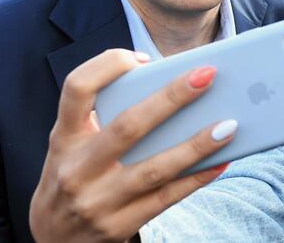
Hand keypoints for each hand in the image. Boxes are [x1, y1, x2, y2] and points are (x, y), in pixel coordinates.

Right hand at [29, 49, 235, 241]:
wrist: (54, 242)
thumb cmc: (76, 178)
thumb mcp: (73, 147)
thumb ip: (106, 119)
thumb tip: (172, 90)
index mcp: (64, 138)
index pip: (77, 88)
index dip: (108, 66)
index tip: (142, 58)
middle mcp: (76, 169)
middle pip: (128, 126)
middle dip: (171, 98)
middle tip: (207, 75)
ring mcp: (96, 201)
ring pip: (154, 169)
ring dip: (196, 145)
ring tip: (230, 125)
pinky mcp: (117, 226)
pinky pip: (166, 199)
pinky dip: (197, 178)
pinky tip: (222, 161)